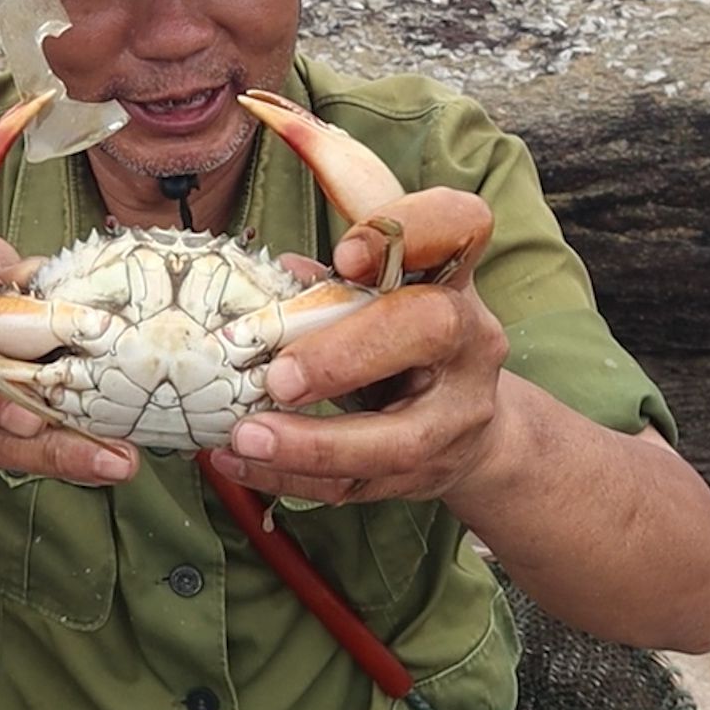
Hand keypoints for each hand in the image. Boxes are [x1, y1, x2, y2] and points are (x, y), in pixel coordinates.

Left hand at [210, 187, 506, 503]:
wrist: (467, 420)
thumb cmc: (405, 336)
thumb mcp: (380, 291)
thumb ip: (329, 276)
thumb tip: (263, 275)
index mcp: (452, 275)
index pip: (457, 225)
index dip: (413, 229)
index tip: (347, 252)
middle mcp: (469, 338)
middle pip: (431, 329)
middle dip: (348, 354)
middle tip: (279, 377)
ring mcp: (458, 414)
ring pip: (396, 439)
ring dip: (311, 443)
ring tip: (244, 436)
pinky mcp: (427, 472)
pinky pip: (356, 484)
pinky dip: (290, 475)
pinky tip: (240, 462)